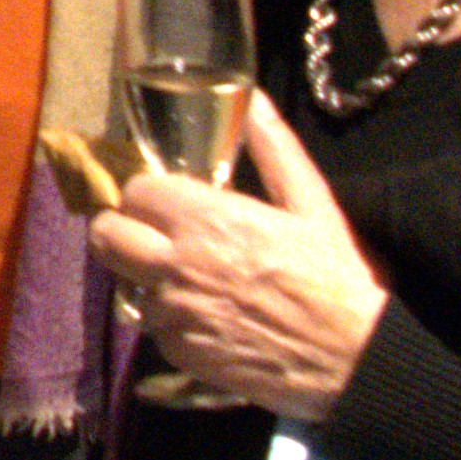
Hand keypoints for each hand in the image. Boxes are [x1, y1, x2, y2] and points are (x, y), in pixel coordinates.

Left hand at [87, 92, 385, 416]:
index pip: (134, 192)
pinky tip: (211, 316)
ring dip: (150, 280)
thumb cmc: (337, 277)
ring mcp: (175, 314)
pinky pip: (157, 329)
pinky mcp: (181, 355)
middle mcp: (177, 266)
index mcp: (206, 220)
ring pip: (129, 285)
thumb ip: (274, 148)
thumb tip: (254, 100)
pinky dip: (174, 321)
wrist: (353, 359)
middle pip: (107, 237)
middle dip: (121, 228)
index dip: (149, 193)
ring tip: (193, 279)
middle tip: (150, 233)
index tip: (168, 200)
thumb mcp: (313, 202)